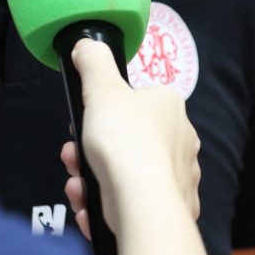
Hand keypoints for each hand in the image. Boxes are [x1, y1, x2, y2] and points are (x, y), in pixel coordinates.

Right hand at [60, 39, 200, 238]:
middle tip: (73, 157)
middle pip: (125, 139)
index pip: (133, 101)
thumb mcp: (101, 89)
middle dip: (91, 150)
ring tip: (78, 187)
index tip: (81, 123)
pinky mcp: (174, 207)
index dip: (101, 112)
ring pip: (128, 173)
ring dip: (94, 178)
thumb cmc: (126, 143)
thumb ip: (92, 61)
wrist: (143, 205)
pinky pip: (135, 202)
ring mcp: (180, 175)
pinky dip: (110, 205)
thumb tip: (86, 46)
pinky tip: (92, 209)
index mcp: (169, 106)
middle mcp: (181, 138)